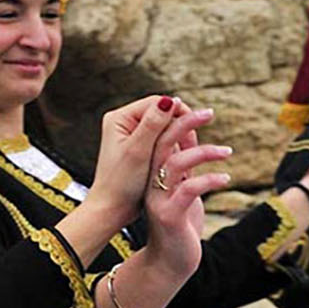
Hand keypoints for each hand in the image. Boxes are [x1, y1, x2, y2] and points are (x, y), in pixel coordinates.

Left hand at [86, 95, 191, 228]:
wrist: (111, 208)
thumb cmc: (121, 182)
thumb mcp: (139, 151)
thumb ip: (153, 124)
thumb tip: (170, 99)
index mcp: (119, 118)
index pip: (156, 103)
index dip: (178, 111)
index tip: (197, 126)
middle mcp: (123, 123)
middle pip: (161, 113)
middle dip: (179, 124)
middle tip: (194, 143)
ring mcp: (130, 135)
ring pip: (163, 127)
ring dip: (178, 136)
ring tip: (190, 151)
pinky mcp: (138, 147)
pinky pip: (160, 139)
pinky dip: (172, 145)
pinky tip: (181, 157)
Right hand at [138, 109, 230, 281]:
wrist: (169, 263)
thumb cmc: (179, 224)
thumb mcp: (182, 187)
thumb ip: (184, 162)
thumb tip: (192, 133)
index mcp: (152, 175)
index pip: (159, 138)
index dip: (176, 120)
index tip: (197, 109)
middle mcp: (151, 184)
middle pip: (162, 143)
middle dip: (184, 123)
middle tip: (208, 112)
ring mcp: (158, 199)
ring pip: (175, 164)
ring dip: (203, 152)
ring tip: (227, 152)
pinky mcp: (170, 215)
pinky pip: (189, 189)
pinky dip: (209, 180)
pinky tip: (225, 179)